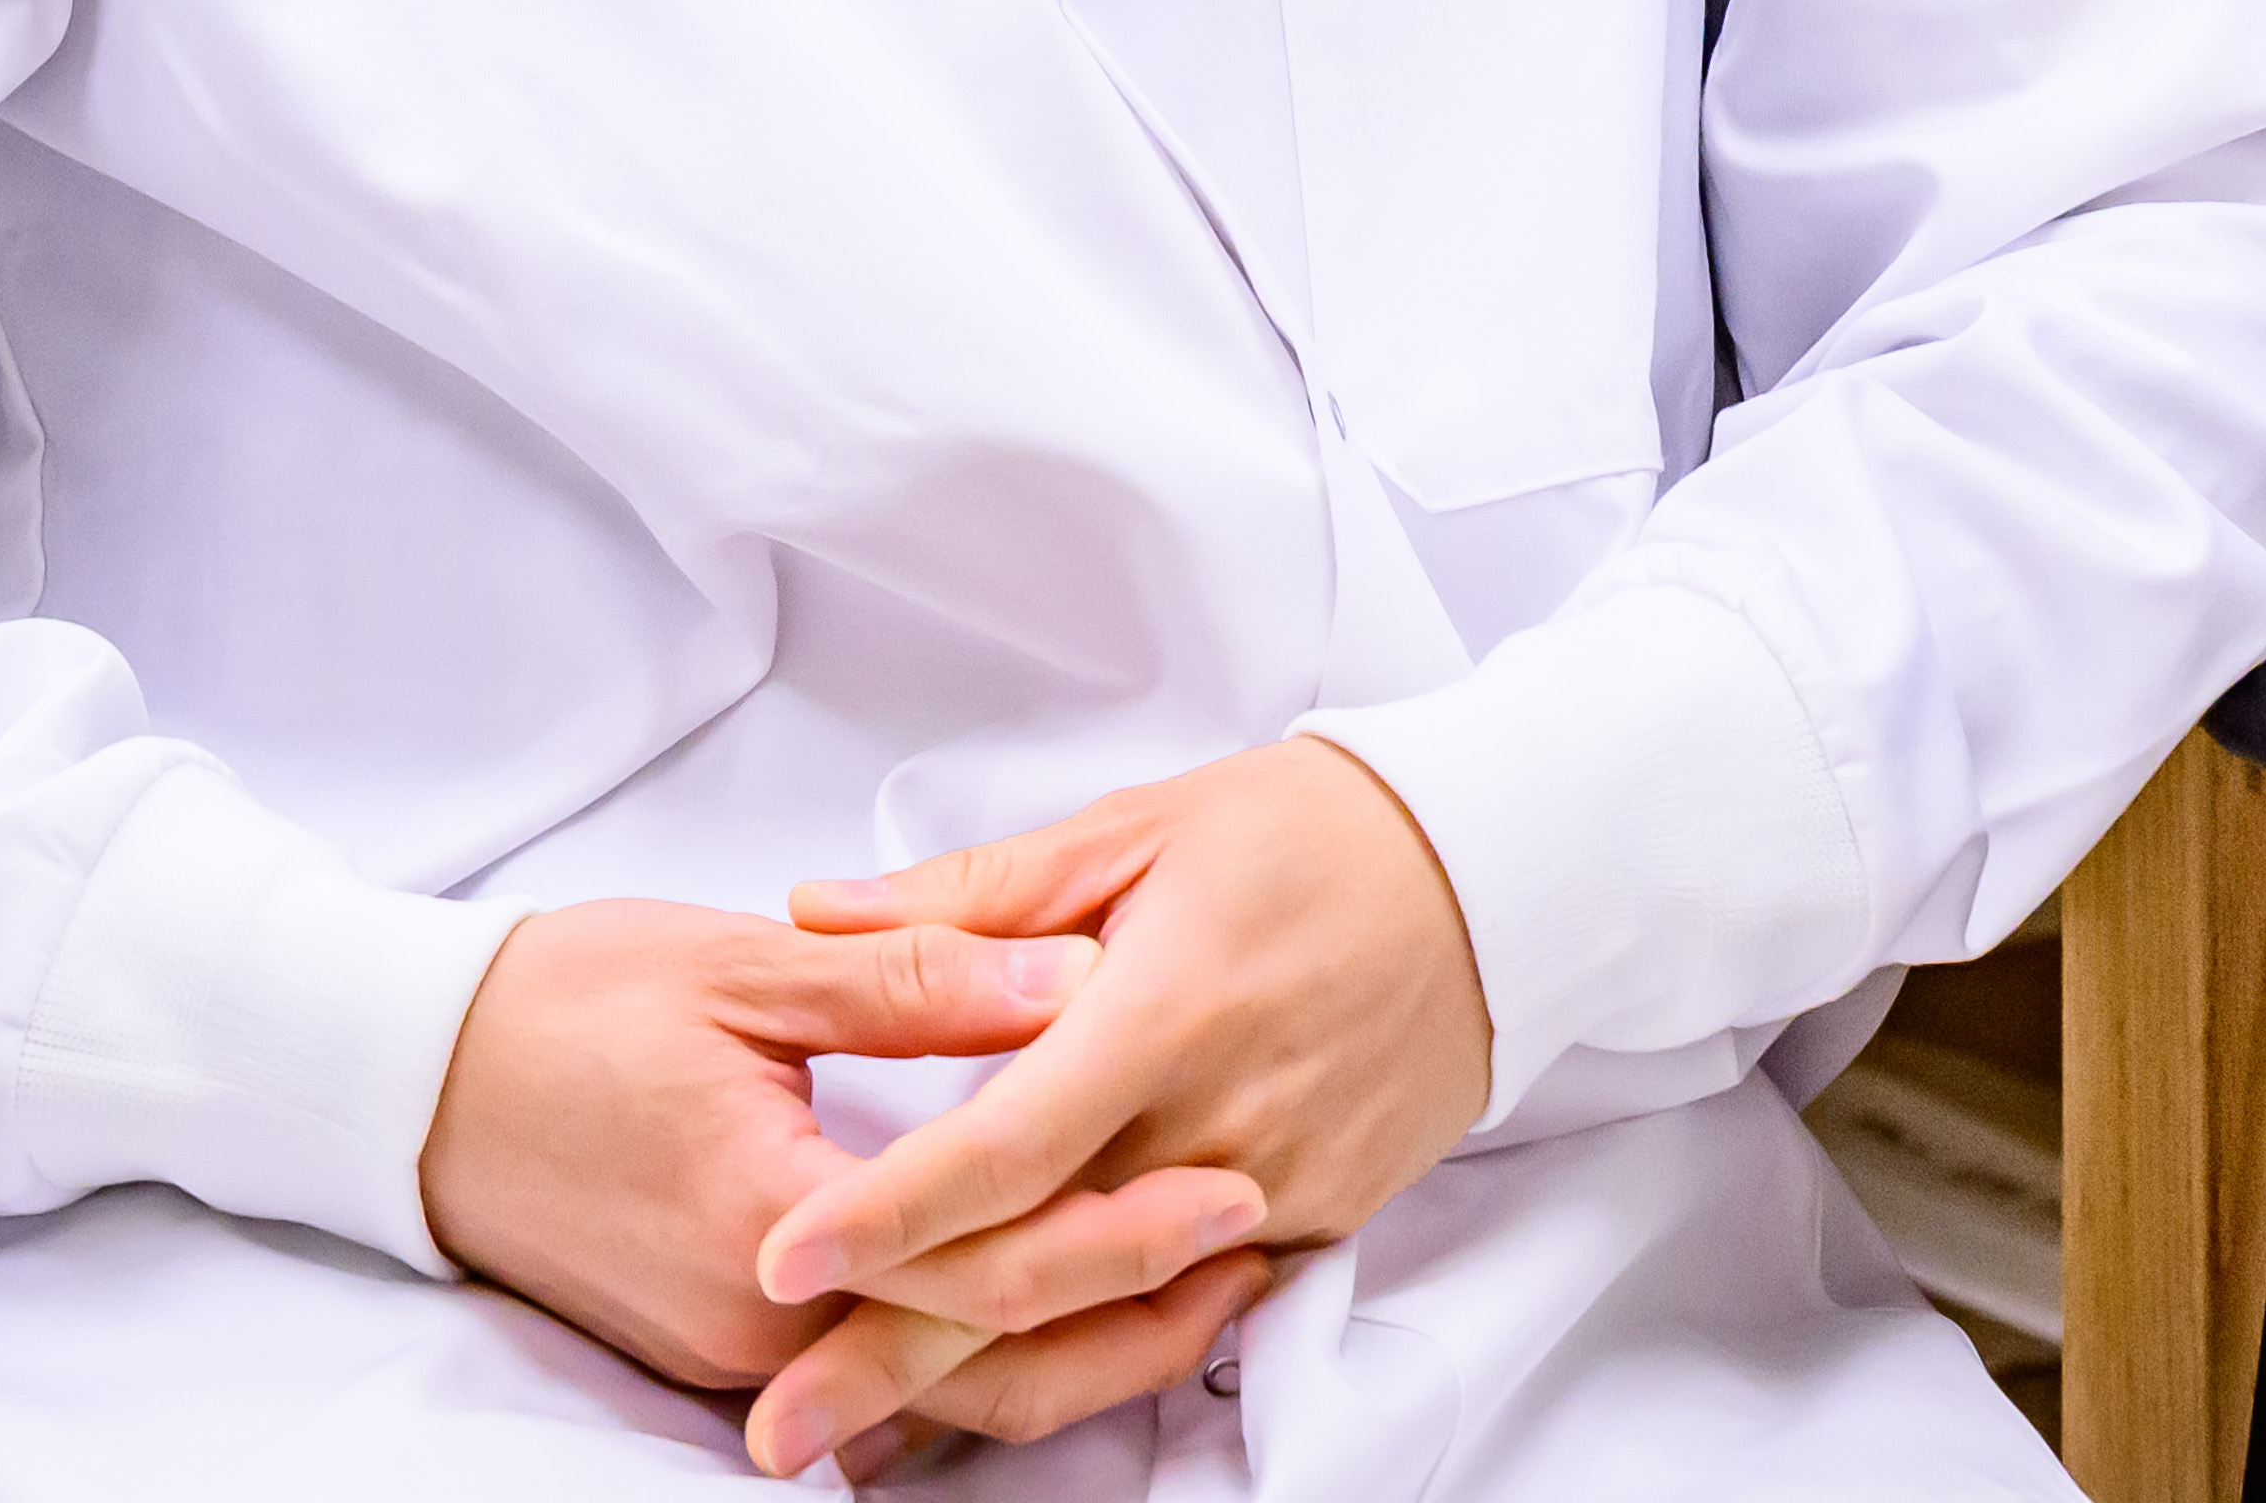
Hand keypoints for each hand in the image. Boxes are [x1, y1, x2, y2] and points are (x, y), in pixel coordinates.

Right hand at [414, 896, 1271, 1459]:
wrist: (408, 1089)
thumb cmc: (562, 1007)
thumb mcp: (742, 966)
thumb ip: (912, 978)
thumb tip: (1071, 973)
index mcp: (777, 1222)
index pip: (991, 1261)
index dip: (1124, 1231)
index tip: (1233, 1187)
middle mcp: (766, 1324)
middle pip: (990, 1358)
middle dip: (1135, 1313)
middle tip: (1258, 1245)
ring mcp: (742, 1352)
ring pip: (946, 1385)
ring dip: (1077, 1342)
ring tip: (1201, 1283)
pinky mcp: (727, 1346)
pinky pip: (888, 1371)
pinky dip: (987, 1346)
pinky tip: (1063, 1298)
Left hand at [736, 738, 1493, 1476]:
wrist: (1489, 879)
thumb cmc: (1303, 833)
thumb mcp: (1132, 827)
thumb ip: (971, 898)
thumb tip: (816, 912)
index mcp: (1162, 1015)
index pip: (1002, 1150)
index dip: (885, 1216)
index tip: (782, 1261)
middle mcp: (1219, 1127)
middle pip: (1037, 1273)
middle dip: (896, 1357)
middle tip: (776, 1424)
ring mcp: (1277, 1193)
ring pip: (1107, 1325)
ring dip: (980, 1387)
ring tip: (865, 1439)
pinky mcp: (1315, 1226)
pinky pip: (1187, 1319)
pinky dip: (1089, 1360)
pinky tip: (995, 1393)